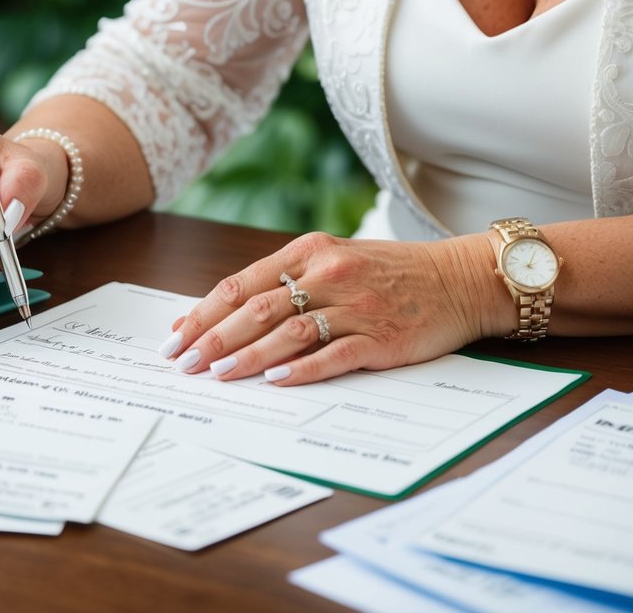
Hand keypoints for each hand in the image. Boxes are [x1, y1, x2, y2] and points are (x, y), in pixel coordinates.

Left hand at [160, 232, 504, 384]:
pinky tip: (275, 380)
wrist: (458, 279)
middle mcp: (329, 274)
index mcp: (309, 251)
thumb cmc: (387, 273)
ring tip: (217, 374)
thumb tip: (221, 315)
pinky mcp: (381, 337)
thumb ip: (281, 283)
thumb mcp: (332, 260)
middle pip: (257, 309)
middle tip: (184, 363)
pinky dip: (301, 369)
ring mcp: (355, 306)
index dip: (203, 312)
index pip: (241, 284)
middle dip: (214, 338)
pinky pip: (332, 355)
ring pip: (288, 333)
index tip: (175, 337)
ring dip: (248, 357)